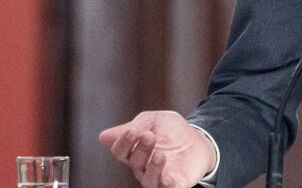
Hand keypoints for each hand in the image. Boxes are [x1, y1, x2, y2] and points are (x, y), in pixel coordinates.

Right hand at [99, 110, 216, 187]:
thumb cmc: (172, 130)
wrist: (199, 140)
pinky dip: (166, 185)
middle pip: (134, 162)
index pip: (120, 151)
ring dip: (153, 167)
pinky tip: (168, 177)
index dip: (123, 142)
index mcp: (134, 151)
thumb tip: (103, 137)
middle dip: (141, 148)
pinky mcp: (175, 184)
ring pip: (148, 179)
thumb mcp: (155, 120)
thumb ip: (135, 125)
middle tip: (150, 135)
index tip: (132, 130)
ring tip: (160, 154)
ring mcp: (158, 177)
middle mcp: (142, 167)